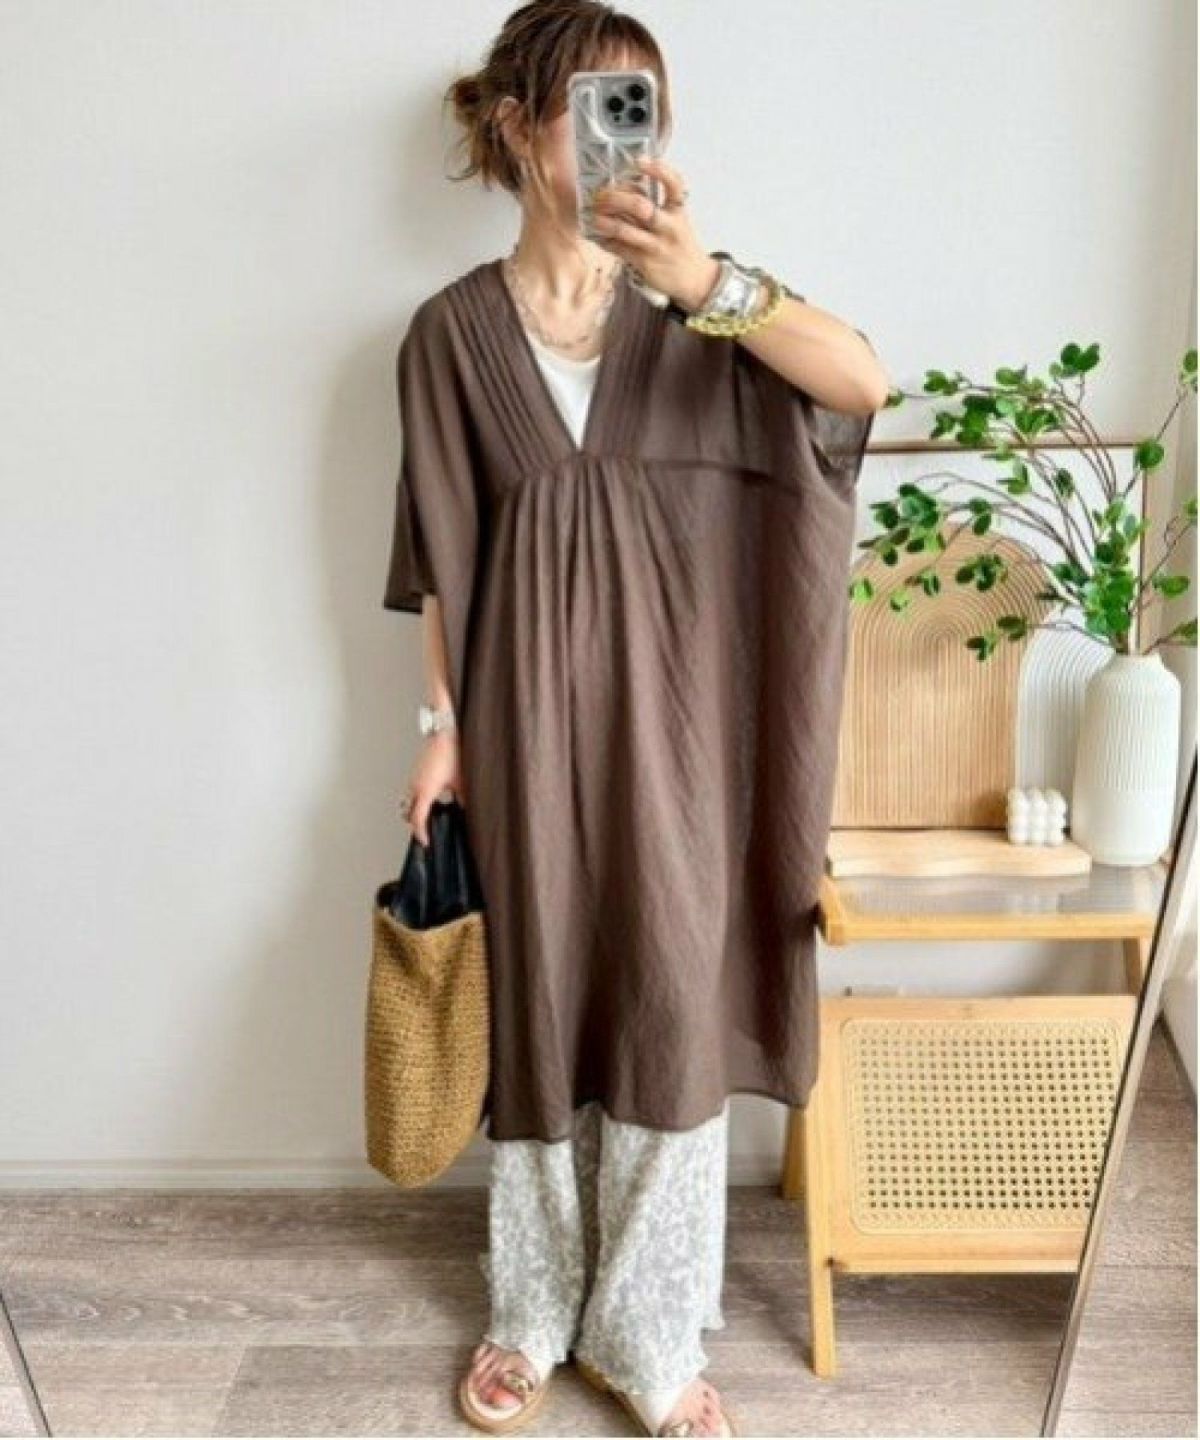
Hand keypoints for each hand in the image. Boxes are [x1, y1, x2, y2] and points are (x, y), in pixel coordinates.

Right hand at [401, 732, 465, 846]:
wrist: (443, 734)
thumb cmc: (452, 755)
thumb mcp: (461, 781)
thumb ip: (462, 799)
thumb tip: (466, 811)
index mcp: (425, 791)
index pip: (417, 819)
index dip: (421, 833)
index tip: (426, 842)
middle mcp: (415, 787)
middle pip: (407, 814)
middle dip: (415, 825)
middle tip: (426, 832)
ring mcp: (413, 779)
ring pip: (406, 803)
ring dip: (413, 812)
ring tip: (428, 817)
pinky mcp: (415, 773)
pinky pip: (410, 793)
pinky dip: (416, 801)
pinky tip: (432, 800)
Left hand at [587, 156, 719, 312]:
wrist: (694, 279)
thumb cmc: (681, 244)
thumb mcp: (678, 220)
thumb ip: (658, 204)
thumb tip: (628, 186)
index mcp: (678, 211)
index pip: (673, 184)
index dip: (657, 169)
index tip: (639, 160)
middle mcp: (668, 226)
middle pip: (640, 206)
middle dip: (616, 197)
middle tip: (601, 195)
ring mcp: (656, 245)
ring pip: (625, 229)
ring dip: (605, 220)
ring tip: (594, 216)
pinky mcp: (645, 262)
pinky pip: (619, 249)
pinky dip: (606, 241)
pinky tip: (599, 236)